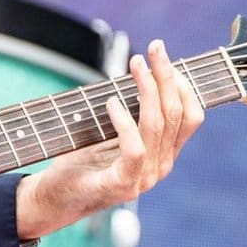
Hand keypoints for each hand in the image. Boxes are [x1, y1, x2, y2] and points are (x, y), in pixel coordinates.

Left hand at [15, 39, 203, 239]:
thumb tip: (141, 73)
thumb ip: (131, 114)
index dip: (183, 84)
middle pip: (175, 114)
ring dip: (147, 89)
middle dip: (167, 76)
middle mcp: (160, 166)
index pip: (191, 116)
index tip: (165, 57)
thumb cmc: (81, 162)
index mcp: (163, 154)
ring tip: (135, 64)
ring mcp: (144, 178)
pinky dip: (124, 122)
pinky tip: (111, 102)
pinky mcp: (122, 184)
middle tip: (155, 48)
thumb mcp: (111, 133)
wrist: (55, 198)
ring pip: (157, 125)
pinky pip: (134, 148)